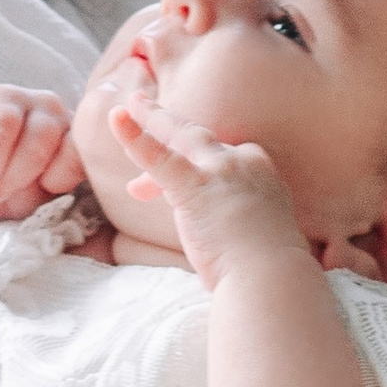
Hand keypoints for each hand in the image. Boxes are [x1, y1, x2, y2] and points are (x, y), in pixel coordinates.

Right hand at [0, 87, 84, 218]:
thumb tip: (49, 185)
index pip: (75, 146)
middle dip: (15, 175)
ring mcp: (10, 97)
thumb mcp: (37, 195)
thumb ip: (50, 189)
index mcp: (70, 129)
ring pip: (3, 126)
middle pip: (39, 135)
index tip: (44, 191)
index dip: (61, 173)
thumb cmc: (13, 187)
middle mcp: (46, 106)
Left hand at [110, 90, 305, 284]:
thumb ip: (239, 220)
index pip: (219, 157)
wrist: (271, 278)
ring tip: (124, 110)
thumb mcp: (259, 233)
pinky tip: (116, 118)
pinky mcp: (196, 185)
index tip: (166, 188)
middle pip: (198, 139)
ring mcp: (221, 169)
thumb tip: (220, 233)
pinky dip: (134, 137)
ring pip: (179, 136)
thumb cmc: (268, 270)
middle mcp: (243, 162)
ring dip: (150, 121)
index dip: (191, 166)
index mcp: (260, 173)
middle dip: (167, 125)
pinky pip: (158, 156)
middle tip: (142, 108)